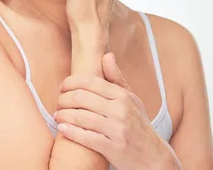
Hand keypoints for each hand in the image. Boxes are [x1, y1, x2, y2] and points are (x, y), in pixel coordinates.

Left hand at [53, 53, 179, 169]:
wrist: (155, 157)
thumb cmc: (139, 125)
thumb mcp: (132, 100)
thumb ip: (117, 78)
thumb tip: (107, 55)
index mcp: (122, 96)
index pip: (89, 82)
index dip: (70, 82)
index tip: (62, 87)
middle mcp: (120, 110)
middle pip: (81, 98)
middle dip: (64, 99)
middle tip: (58, 103)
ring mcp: (117, 130)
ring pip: (81, 117)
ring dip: (63, 115)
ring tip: (57, 116)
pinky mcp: (114, 148)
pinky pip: (87, 138)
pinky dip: (71, 132)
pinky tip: (63, 129)